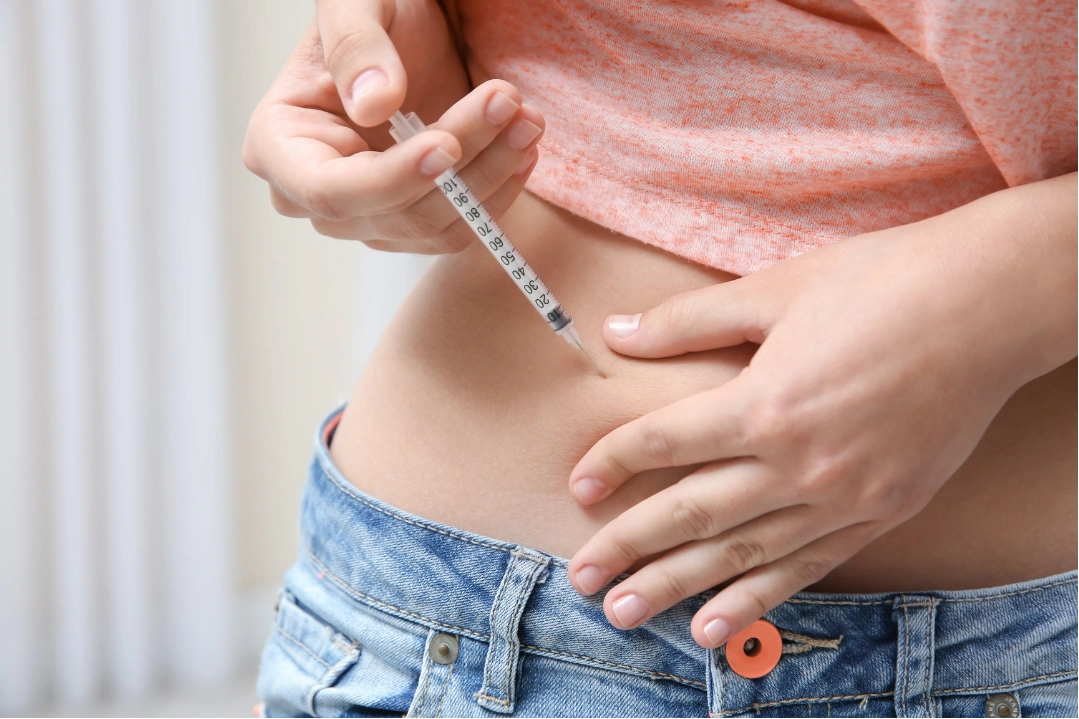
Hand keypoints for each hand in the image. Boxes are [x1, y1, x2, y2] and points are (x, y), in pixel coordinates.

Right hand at [242, 0, 544, 252]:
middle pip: (396, 212)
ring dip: (492, 176)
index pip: (331, 190)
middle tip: (510, 105)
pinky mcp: (413, 222)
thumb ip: (355, 46)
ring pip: (437, 226)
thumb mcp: (356, 3)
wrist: (411, 30)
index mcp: (280, 146)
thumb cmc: (372, 11)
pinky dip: (499, 189)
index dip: (391, 180)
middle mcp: (319, 196)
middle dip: (463, 165)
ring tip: (527, 120)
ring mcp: (369, 216)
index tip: (446, 147)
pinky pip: (461, 226)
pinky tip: (521, 145)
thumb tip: (373, 106)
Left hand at [566, 175, 1076, 648]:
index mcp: (765, 402)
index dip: (613, 463)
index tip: (577, 486)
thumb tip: (616, 333)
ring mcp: (843, 496)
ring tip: (626, 614)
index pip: (665, 443)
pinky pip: (806, 565)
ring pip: (742, 552)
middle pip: (692, 512)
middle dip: (629, 547)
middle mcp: (799, 462)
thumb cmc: (882, 283)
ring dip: (679, 586)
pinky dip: (757, 597)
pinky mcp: (882, 511)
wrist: (992, 305)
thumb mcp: (777, 290)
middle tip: (582, 579)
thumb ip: (689, 321)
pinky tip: (717, 625)